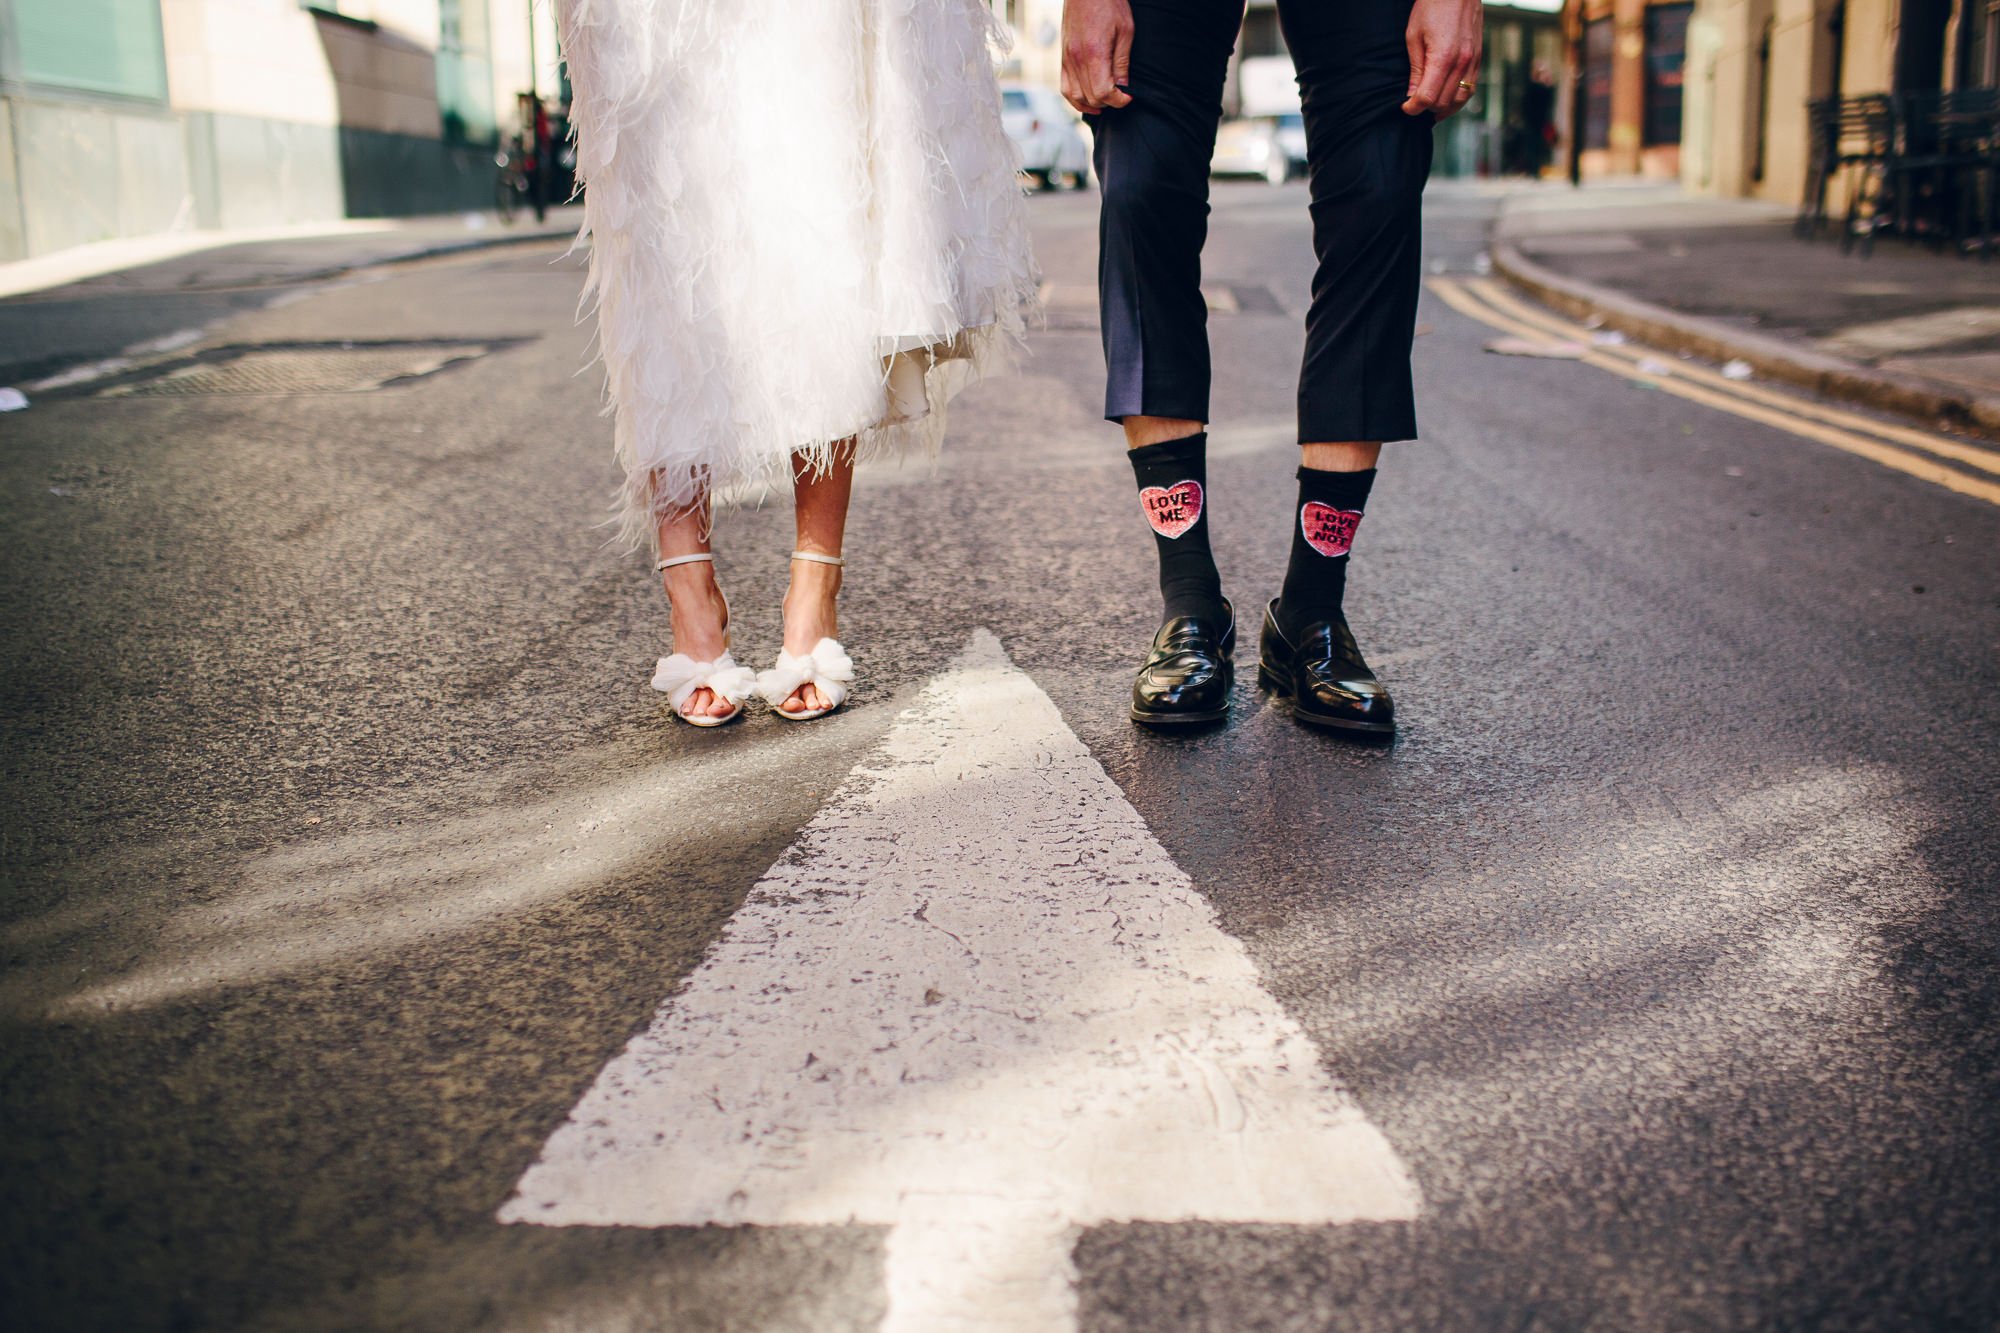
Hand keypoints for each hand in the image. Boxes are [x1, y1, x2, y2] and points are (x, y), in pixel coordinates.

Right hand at [1062, 0, 1134, 115]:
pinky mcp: (1063, 58)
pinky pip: (1065, 88)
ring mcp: (1067, 60)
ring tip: (1107, 102)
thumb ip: (1122, 62)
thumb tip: (1123, 87)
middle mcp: (1076, 60)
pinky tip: (1089, 101)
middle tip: (1122, 96)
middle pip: (1091, 98)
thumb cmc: (1109, 4)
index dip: (1118, 100)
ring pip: (1075, 97)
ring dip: (1092, 105)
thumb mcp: (1125, 30)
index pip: (1103, 92)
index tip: (1129, 96)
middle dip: (1109, 102)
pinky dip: (1076, 99)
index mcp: (1093, 53)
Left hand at [1403, 0, 1482, 120]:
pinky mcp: (1478, 58)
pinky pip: (1471, 88)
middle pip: (1443, 102)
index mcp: (1443, 57)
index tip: (1405, 107)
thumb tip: (1412, 95)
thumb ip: (1415, 69)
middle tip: (1414, 104)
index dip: (1413, 107)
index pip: (1428, 97)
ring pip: (1460, 100)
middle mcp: (1462, 62)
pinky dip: (1458, 99)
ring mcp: (1473, 61)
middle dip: (1426, 108)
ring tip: (1430, 109)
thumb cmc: (1432, 8)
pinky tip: (1446, 99)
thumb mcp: (1414, 36)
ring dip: (1444, 108)